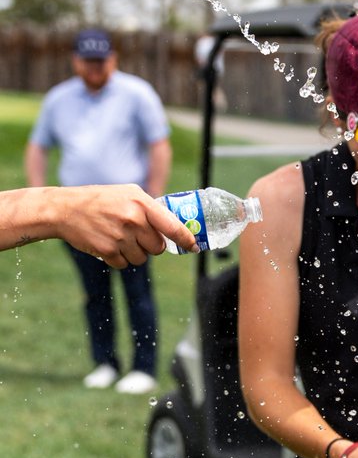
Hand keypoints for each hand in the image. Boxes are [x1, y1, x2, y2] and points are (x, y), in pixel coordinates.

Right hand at [54, 185, 198, 266]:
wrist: (64, 209)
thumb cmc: (100, 200)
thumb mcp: (127, 193)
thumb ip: (151, 207)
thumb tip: (177, 224)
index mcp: (141, 203)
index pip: (173, 227)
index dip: (186, 239)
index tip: (194, 247)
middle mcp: (133, 220)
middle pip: (158, 248)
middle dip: (150, 245)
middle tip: (137, 235)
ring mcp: (120, 236)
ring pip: (142, 258)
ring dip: (135, 253)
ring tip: (120, 238)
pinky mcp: (107, 250)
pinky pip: (125, 264)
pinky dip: (119, 258)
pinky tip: (109, 244)